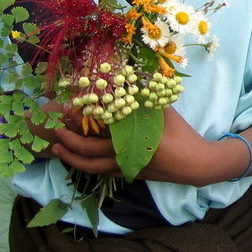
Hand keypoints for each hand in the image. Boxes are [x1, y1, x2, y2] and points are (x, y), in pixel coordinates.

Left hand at [51, 107, 210, 182]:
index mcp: (130, 138)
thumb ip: (146, 97)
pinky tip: (79, 158)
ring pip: (90, 166)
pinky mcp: (129, 174)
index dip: (78, 120)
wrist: (195, 163)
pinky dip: (87, 165)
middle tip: (56, 127)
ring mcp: (124, 167)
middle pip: (86, 150)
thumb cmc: (181, 135)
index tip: (66, 109)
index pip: (96, 129)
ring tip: (57, 147)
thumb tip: (130, 78)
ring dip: (70, 157)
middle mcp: (122, 155)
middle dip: (68, 138)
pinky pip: (101, 172)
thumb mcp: (164, 112)